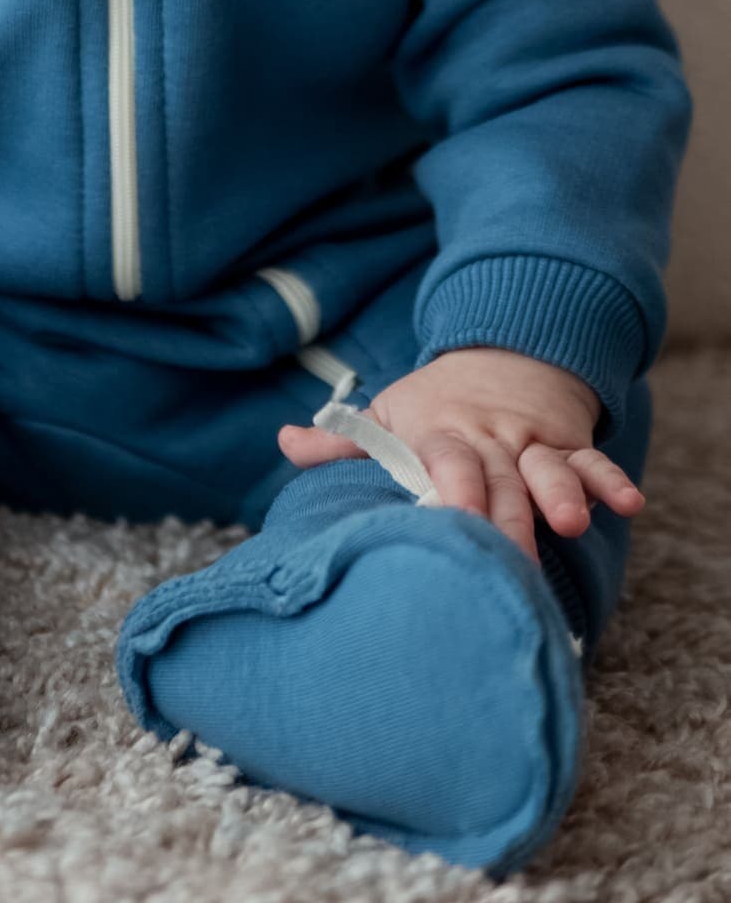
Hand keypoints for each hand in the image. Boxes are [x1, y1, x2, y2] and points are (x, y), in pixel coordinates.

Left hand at [276, 347, 645, 565]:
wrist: (503, 353)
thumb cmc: (436, 404)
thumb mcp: (388, 412)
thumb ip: (342, 440)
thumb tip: (284, 442)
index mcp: (437, 433)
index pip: (441, 460)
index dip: (447, 488)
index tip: (450, 520)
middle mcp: (487, 437)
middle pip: (496, 477)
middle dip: (503, 515)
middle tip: (507, 557)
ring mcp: (531, 441)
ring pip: (547, 468)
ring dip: (560, 492)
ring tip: (568, 522)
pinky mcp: (568, 445)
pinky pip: (592, 462)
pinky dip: (609, 481)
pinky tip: (628, 504)